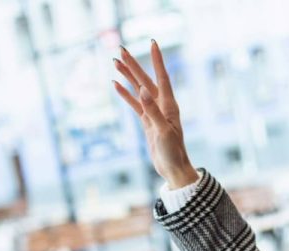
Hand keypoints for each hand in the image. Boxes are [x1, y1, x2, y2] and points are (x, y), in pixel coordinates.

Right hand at [112, 40, 199, 188]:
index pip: (162, 77)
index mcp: (169, 106)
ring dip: (127, 77)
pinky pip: (134, 105)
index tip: (152, 43)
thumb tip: (142, 91)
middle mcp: (162, 106)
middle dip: (133, 65)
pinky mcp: (147, 123)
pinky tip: (116, 85)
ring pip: (138, 90)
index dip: (156, 60)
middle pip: (146, 80)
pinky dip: (126, 95)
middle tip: (120, 49)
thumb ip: (152, 111)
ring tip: (115, 63)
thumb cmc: (173, 152)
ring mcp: (153, 114)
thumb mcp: (163, 132)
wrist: (173, 169)